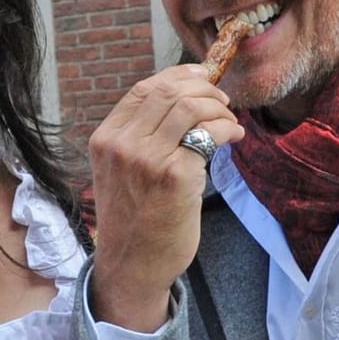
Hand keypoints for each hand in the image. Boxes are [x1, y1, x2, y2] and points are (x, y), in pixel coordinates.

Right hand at [87, 64, 243, 331]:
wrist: (133, 264)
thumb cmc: (133, 219)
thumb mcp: (119, 172)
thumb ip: (138, 139)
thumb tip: (182, 104)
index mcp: (104, 139)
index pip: (142, 89)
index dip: (177, 75)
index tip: (200, 75)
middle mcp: (122, 144)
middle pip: (168, 91)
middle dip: (203, 88)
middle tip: (223, 100)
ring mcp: (147, 159)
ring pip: (190, 107)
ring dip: (218, 108)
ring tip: (229, 121)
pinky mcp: (175, 175)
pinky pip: (208, 134)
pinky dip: (228, 129)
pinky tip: (234, 137)